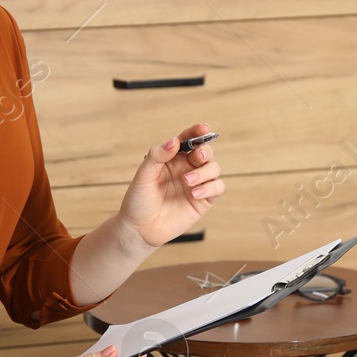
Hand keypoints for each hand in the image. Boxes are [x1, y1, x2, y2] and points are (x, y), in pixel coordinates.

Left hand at [115, 124, 225, 251]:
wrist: (139, 229)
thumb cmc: (138, 200)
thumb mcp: (143, 175)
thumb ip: (157, 156)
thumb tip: (174, 141)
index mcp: (172, 158)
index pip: (188, 140)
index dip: (197, 132)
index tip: (203, 128)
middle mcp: (186, 168)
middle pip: (205, 152)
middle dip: (205, 151)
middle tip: (197, 156)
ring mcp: (196, 184)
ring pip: (214, 168)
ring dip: (204, 172)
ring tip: (187, 182)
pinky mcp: (203, 200)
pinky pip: (217, 188)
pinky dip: (210, 187)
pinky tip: (195, 193)